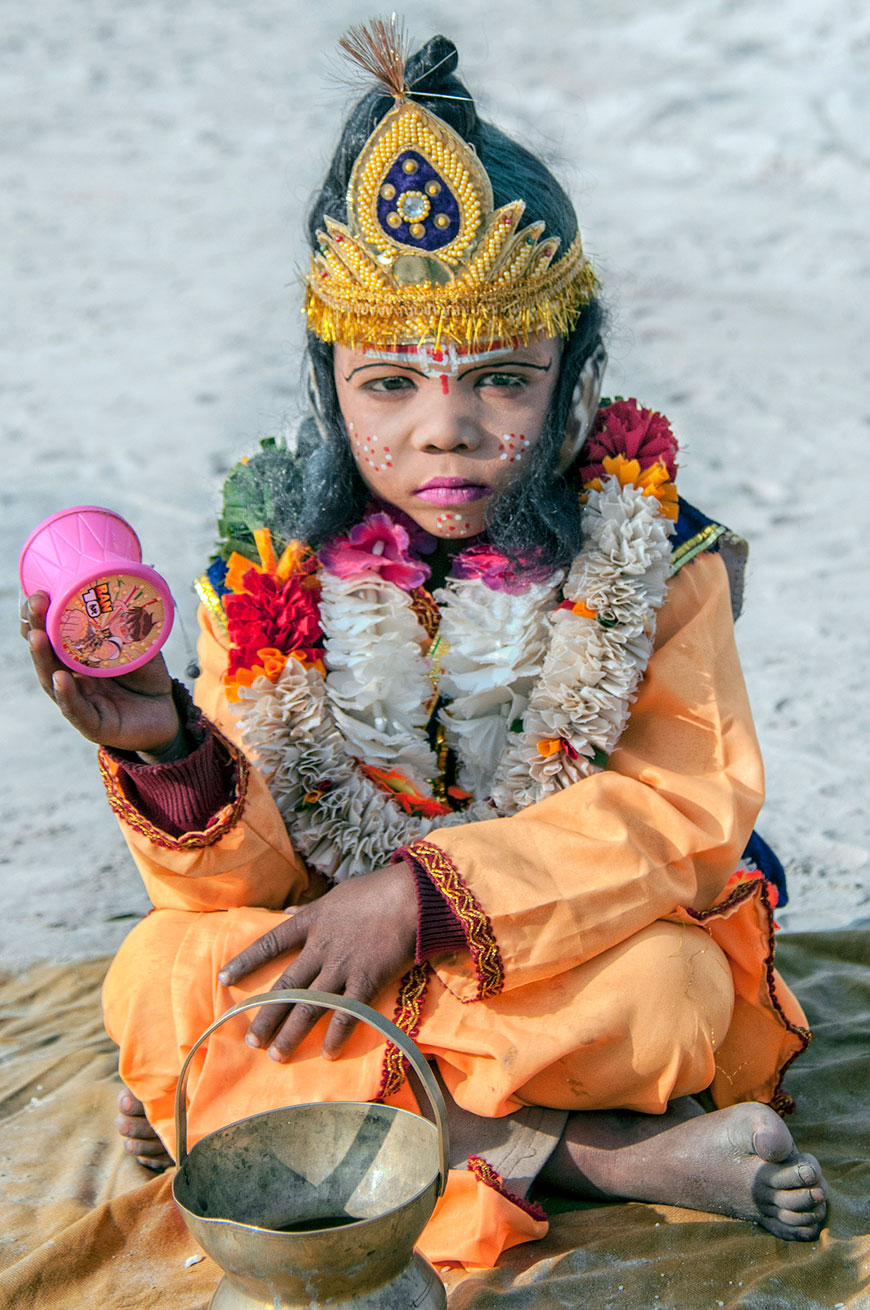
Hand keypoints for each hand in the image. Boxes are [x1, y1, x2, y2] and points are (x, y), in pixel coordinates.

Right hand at [21, 591, 181, 755]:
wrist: (165, 713)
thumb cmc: (146, 678)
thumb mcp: (142, 647)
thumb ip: (135, 626)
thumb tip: (134, 594)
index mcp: (78, 657)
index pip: (51, 635)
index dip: (41, 616)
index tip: (39, 592)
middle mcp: (72, 677)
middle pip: (46, 653)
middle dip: (37, 627)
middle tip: (35, 603)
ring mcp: (80, 701)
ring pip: (52, 680)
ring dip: (42, 657)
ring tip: (37, 636)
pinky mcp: (94, 725)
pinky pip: (76, 710)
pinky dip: (67, 695)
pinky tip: (60, 679)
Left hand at [218, 861, 418, 1060]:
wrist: (412, 895)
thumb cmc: (378, 891)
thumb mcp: (337, 895)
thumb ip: (312, 909)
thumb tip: (290, 911)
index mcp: (311, 921)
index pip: (270, 943)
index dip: (246, 961)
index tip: (224, 978)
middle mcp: (320, 947)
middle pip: (286, 986)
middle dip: (266, 1016)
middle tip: (252, 1041)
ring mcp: (342, 965)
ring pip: (309, 1005)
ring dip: (292, 1033)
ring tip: (278, 1055)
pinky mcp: (367, 979)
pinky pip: (346, 1014)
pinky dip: (335, 1035)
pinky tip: (326, 1052)